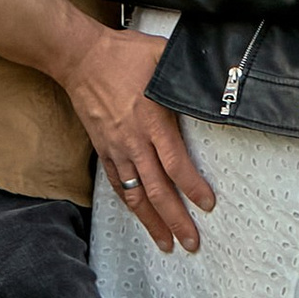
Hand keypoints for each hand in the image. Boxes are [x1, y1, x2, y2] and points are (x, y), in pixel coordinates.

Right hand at [59, 19, 215, 254]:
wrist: (81, 57)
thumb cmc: (124, 53)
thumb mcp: (162, 54)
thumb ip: (187, 69)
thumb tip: (217, 76)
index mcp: (152, 119)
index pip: (175, 163)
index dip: (192, 187)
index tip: (207, 205)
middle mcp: (134, 140)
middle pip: (158, 189)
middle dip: (176, 219)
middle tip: (192, 243)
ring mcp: (116, 148)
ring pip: (136, 195)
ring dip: (153, 222)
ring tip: (167, 244)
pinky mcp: (102, 149)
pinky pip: (117, 184)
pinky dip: (130, 205)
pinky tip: (140, 217)